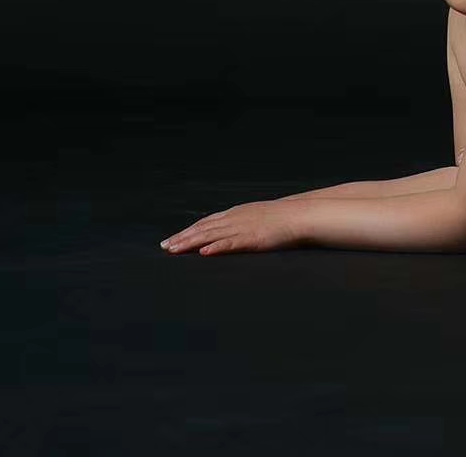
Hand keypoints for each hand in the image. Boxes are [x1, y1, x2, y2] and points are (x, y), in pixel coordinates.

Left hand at [159, 199, 308, 255]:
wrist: (300, 215)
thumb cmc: (282, 218)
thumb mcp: (257, 216)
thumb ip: (242, 222)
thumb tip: (229, 232)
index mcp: (236, 213)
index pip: (206, 222)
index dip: (188, 231)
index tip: (172, 239)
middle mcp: (235, 218)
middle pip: (203, 228)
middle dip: (182, 238)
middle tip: (165, 247)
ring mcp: (242, 228)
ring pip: (211, 235)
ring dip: (191, 243)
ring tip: (175, 250)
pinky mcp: (252, 238)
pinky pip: (230, 243)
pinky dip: (216, 247)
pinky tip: (204, 252)